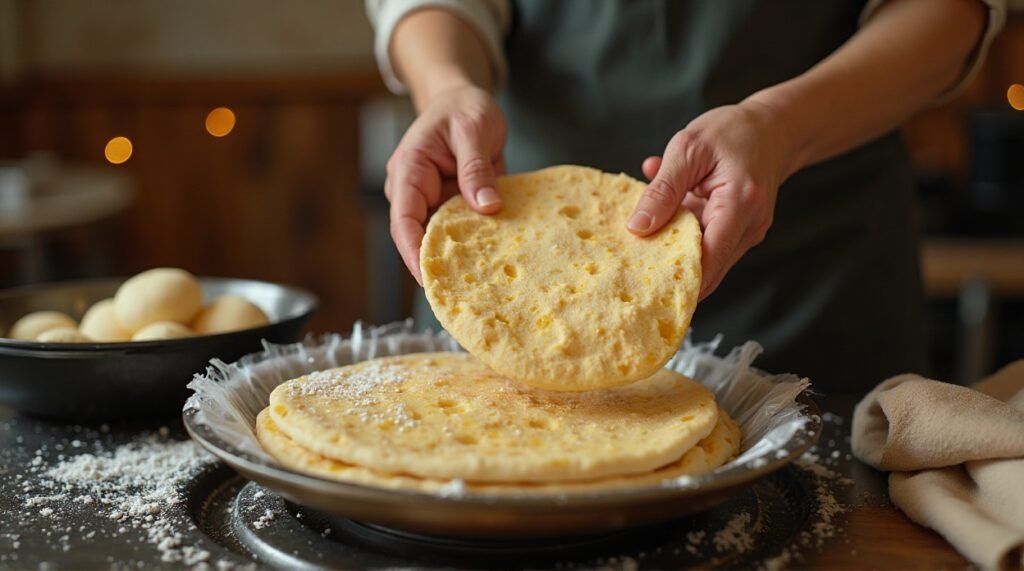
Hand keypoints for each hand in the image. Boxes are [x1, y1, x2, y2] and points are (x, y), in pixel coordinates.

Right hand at [385, 84, 506, 283]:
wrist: (465, 100)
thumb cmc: (463, 108)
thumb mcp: (473, 130)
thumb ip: (476, 167)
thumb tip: (487, 206)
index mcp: (410, 170)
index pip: (404, 219)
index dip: (413, 251)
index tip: (429, 276)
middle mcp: (415, 191)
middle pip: (418, 236)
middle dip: (437, 263)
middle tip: (462, 291)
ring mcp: (433, 201)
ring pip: (440, 238)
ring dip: (459, 257)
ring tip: (480, 283)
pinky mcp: (452, 206)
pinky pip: (460, 231)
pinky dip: (475, 245)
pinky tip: (495, 262)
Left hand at [628, 102, 795, 299]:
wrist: (772, 128)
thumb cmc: (732, 131)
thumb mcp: (687, 148)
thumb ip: (663, 189)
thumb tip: (637, 228)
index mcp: (740, 203)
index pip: (710, 259)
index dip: (680, 280)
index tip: (647, 290)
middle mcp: (750, 226)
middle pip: (709, 269)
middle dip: (672, 272)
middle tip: (634, 270)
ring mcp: (748, 233)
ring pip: (707, 259)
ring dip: (675, 249)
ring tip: (647, 231)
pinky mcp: (740, 233)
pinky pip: (708, 244)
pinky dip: (684, 235)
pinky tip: (668, 212)